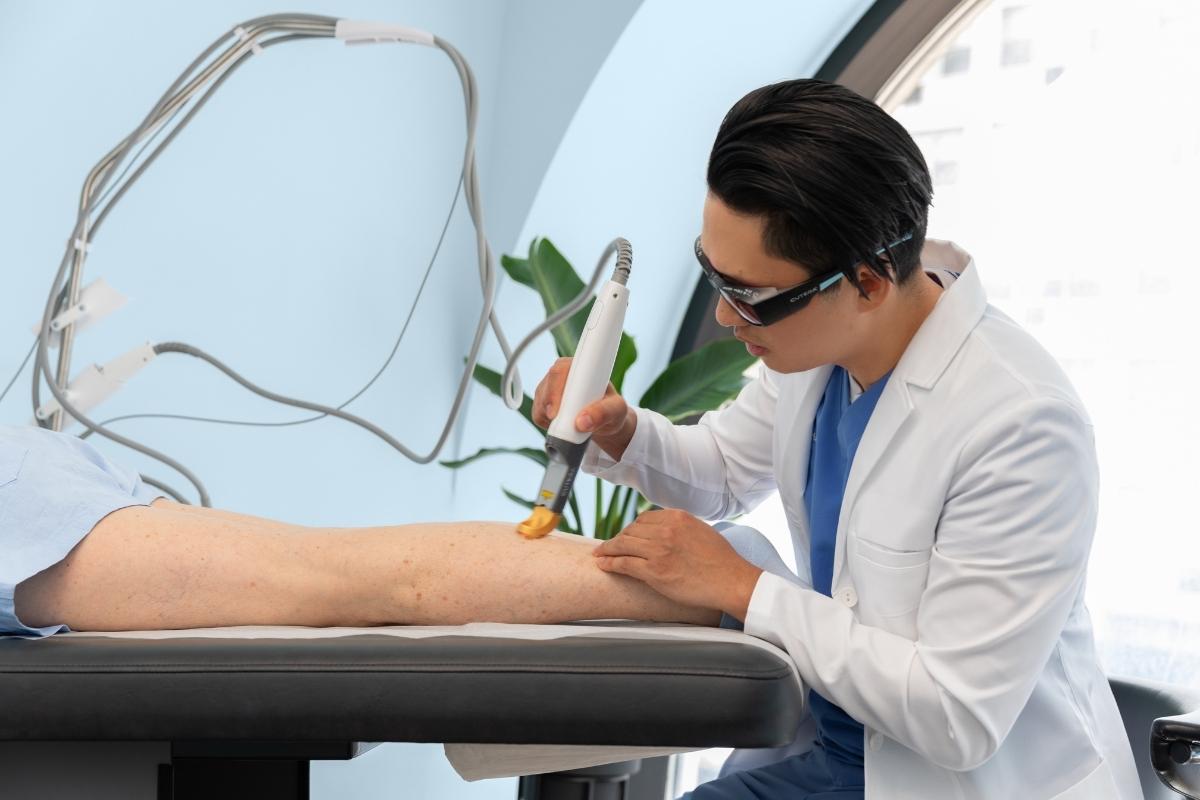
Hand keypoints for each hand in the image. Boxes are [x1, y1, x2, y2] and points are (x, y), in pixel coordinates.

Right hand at [531, 356, 628, 436]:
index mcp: (579, 367)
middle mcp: (561, 374)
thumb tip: (582, 422)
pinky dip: (549, 425)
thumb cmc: (612, 410)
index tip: (557, 411)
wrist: (605, 420)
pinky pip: (538, 416)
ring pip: (540, 405)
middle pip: (545, 388)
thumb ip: (604, 413)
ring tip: (574, 425)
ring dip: (553, 420)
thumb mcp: (617, 410)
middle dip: (551, 409)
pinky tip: (564, 425)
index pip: (560, 371)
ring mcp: (549, 388)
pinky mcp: (542, 403)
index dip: (555, 389)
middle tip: (564, 425)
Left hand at [592, 509, 763, 620]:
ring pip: (623, 545)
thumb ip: (680, 527)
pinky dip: (610, 563)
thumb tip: (663, 529)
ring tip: (600, 554)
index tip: (626, 534)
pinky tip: (603, 564)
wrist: (731, 580)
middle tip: (609, 545)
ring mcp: (658, 550)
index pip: (644, 518)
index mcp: (677, 517)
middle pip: (631, 530)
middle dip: (618, 538)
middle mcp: (666, 530)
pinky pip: (624, 563)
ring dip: (608, 549)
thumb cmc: (721, 560)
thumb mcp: (700, 530)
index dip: (632, 528)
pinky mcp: (654, 571)